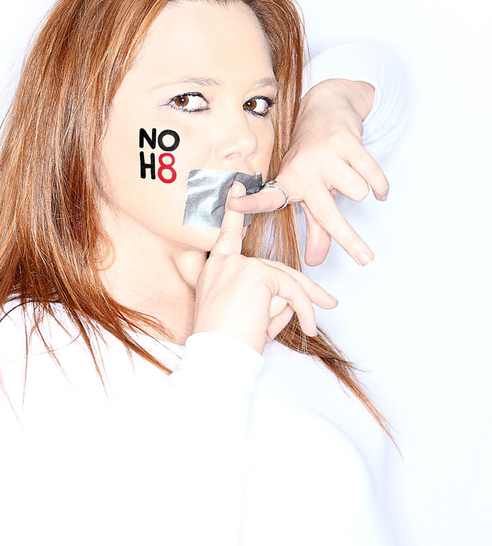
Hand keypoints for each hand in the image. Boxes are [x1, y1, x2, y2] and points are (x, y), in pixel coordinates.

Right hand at [194, 183, 337, 353]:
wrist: (217, 358)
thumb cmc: (225, 344)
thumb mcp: (244, 318)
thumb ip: (265, 303)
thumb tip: (292, 304)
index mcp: (216, 269)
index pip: (226, 236)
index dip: (232, 211)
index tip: (236, 187)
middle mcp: (224, 263)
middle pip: (276, 268)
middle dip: (305, 289)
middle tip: (330, 302)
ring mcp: (239, 266)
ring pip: (287, 280)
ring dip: (303, 307)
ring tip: (311, 328)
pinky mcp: (256, 274)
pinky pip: (291, 290)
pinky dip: (304, 310)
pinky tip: (307, 327)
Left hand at [229, 79, 388, 265]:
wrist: (327, 108)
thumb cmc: (315, 160)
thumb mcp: (310, 192)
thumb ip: (314, 229)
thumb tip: (315, 261)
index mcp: (289, 182)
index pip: (268, 197)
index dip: (251, 204)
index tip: (233, 205)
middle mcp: (303, 169)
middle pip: (327, 214)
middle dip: (349, 240)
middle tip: (366, 258)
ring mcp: (325, 154)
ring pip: (357, 193)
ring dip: (361, 189)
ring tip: (349, 176)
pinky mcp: (347, 142)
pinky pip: (373, 176)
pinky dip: (381, 186)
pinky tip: (378, 189)